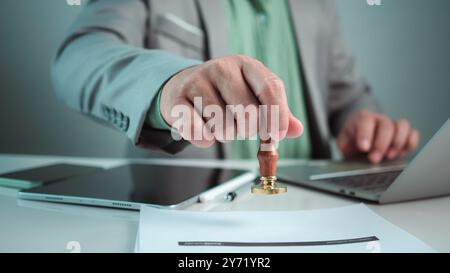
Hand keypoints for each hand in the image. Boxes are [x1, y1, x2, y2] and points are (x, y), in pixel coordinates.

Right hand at [160, 55, 302, 147]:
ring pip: (223, 126)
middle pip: (248, 112)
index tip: (276, 134)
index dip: (278, 116)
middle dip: (247, 130)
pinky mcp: (177, 100)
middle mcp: (222, 68)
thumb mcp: (252, 95)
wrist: (182, 87)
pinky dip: (205, 140)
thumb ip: (276, 112)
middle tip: (241, 128)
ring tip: (219, 124)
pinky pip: (199, 133)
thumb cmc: (223, 94)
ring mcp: (197, 81)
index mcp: (246, 65)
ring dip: (224, 135)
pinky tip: (203, 129)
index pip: (271, 88)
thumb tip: (296, 129)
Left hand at [337, 110, 419, 163]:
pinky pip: (413, 133)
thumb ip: (344, 144)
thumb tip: (348, 149)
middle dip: (381, 144)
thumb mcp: (343, 142)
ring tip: (389, 156)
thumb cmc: (352, 140)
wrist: (360, 137)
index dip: (365, 134)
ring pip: (403, 125)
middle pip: (386, 125)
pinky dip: (411, 142)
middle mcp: (380, 119)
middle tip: (374, 159)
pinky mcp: (405, 133)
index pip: (366, 121)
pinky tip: (402, 153)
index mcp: (363, 118)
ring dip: (398, 142)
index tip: (364, 148)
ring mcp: (393, 124)